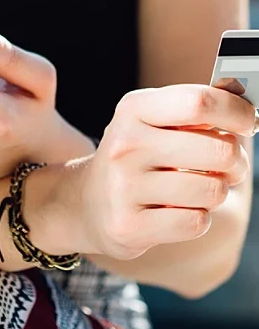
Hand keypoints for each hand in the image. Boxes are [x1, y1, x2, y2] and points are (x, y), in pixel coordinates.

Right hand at [76, 83, 255, 260]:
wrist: (85, 202)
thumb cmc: (135, 156)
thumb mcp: (152, 121)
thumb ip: (195, 109)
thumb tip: (243, 102)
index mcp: (134, 109)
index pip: (200, 102)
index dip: (237, 112)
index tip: (249, 123)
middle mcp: (126, 145)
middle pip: (218, 151)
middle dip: (236, 162)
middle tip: (230, 166)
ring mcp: (124, 188)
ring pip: (212, 190)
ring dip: (217, 193)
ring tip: (199, 189)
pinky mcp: (128, 226)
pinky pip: (196, 222)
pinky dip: (199, 219)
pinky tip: (180, 212)